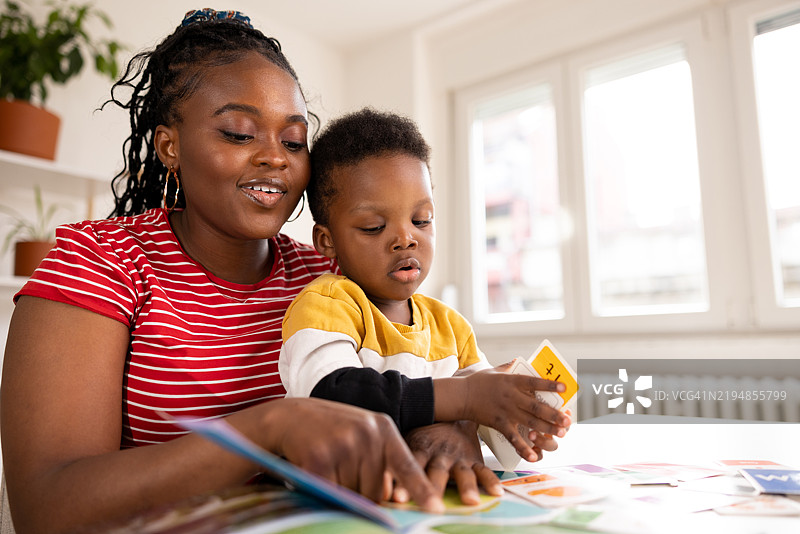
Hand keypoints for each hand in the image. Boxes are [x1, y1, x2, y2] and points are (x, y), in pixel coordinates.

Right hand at [261, 397, 443, 512]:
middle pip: (376, 492)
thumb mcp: (363, 435)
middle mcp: (367, 434)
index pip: (407, 465)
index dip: (422, 490)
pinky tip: (316, 470)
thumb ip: (381, 461)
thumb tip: (389, 496)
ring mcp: (343, 445)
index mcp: (383, 428)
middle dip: (361, 492)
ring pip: (352, 495)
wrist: (292, 415)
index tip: (436, 510)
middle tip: (342, 468)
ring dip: (340, 491)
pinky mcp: (319, 458)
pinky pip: (329, 493)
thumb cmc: (333, 430)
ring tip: (329, 465)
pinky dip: (323, 490)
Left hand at [398, 421, 502, 505]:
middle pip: (437, 472)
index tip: (398, 498)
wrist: (452, 416)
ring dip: (467, 487)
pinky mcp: (475, 460)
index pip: (410, 466)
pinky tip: (497, 493)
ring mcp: (459, 457)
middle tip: (434, 506)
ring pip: (463, 473)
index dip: (404, 482)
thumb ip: (395, 463)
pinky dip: (491, 481)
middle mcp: (440, 454)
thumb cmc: (424, 436)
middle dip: (434, 489)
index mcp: (420, 448)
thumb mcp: (408, 441)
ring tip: (471, 501)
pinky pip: (484, 471)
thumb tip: (375, 486)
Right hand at [462, 364, 570, 461]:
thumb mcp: (494, 370)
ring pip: (530, 422)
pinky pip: (513, 438)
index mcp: (512, 381)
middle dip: (554, 414)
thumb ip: (508, 367)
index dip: (550, 385)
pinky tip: (534, 456)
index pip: (535, 382)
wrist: (461, 396)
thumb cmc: (478, 382)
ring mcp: (506, 411)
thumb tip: (518, 360)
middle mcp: (512, 397)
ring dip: (547, 429)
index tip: (565, 387)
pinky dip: (523, 448)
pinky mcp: (499, 424)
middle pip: (537, 407)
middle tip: (568, 420)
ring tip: (561, 433)